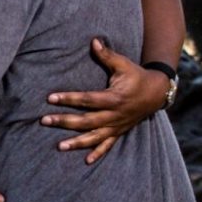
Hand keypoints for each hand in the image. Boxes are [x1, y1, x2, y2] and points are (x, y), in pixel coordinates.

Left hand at [41, 37, 171, 164]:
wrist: (158, 93)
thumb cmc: (137, 76)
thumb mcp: (123, 64)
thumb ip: (107, 55)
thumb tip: (94, 40)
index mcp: (114, 98)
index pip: (88, 99)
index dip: (69, 98)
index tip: (50, 98)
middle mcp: (115, 115)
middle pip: (87, 120)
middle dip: (65, 121)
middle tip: (44, 121)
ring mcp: (117, 125)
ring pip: (95, 137)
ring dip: (77, 142)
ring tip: (60, 147)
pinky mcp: (119, 131)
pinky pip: (108, 145)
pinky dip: (98, 153)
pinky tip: (86, 161)